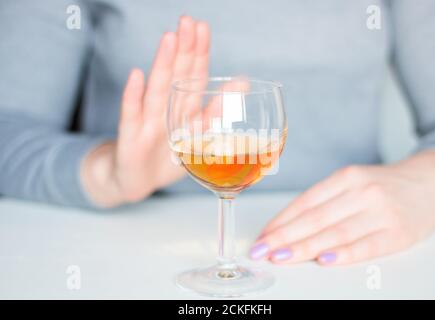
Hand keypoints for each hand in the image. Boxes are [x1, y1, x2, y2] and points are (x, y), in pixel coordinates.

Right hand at [81, 16, 210, 206]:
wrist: (138, 182)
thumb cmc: (168, 157)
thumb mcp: (197, 137)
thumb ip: (216, 111)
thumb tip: (243, 83)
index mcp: (184, 107)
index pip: (194, 74)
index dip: (199, 51)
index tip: (202, 27)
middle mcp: (166, 108)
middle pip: (176, 74)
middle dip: (183, 48)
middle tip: (188, 21)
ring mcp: (147, 120)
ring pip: (157, 89)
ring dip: (163, 64)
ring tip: (170, 39)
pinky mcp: (131, 137)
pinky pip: (132, 115)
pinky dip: (133, 97)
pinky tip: (136, 76)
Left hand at [250, 151, 434, 264]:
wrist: (430, 182)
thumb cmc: (382, 186)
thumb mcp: (352, 182)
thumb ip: (324, 201)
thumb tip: (287, 226)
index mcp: (346, 177)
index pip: (306, 202)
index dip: (281, 221)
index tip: (262, 237)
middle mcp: (362, 192)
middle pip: (316, 218)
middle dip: (284, 237)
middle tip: (262, 251)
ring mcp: (381, 212)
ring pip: (336, 232)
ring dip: (305, 247)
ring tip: (281, 258)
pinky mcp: (398, 232)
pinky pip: (367, 246)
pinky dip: (345, 254)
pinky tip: (325, 260)